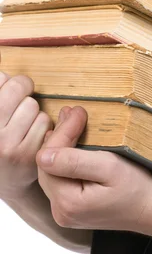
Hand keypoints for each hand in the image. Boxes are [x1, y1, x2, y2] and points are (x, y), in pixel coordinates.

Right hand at [0, 72, 52, 200]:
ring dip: (32, 110)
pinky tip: (32, 135)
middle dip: (24, 88)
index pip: (0, 79)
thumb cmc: (0, 139)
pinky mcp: (27, 156)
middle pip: (17, 87)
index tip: (8, 91)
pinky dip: (42, 125)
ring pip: (33, 105)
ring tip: (23, 122)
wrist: (5, 181)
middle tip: (22, 97)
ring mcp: (6, 146)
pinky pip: (44, 122)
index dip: (8, 82)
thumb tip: (5, 73)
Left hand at [37, 106, 151, 232]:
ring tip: (71, 121)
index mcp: (68, 203)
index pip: (50, 159)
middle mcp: (61, 212)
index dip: (62, 132)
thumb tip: (42, 155)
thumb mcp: (109, 167)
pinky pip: (61, 178)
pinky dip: (65, 158)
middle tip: (73, 112)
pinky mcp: (73, 208)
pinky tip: (73, 143)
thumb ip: (74, 162)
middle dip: (60, 136)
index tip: (77, 111)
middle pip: (48, 166)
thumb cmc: (136, 187)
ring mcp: (66, 212)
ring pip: (53, 171)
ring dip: (61, 145)